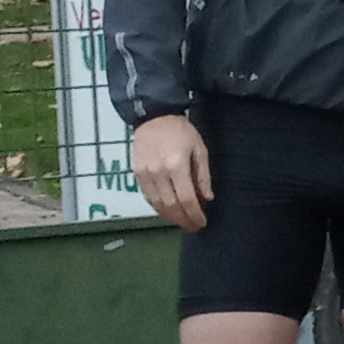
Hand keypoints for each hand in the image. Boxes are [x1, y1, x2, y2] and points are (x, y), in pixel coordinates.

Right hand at [129, 112, 210, 230]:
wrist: (154, 117)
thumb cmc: (182, 132)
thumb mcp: (200, 150)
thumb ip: (203, 175)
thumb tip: (207, 198)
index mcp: (176, 165)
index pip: (186, 198)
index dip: (195, 214)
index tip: (202, 222)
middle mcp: (158, 172)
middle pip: (171, 205)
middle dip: (184, 219)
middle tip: (194, 226)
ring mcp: (144, 173)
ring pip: (157, 204)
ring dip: (170, 217)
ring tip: (183, 221)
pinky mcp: (135, 173)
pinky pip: (147, 196)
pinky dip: (158, 207)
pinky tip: (168, 211)